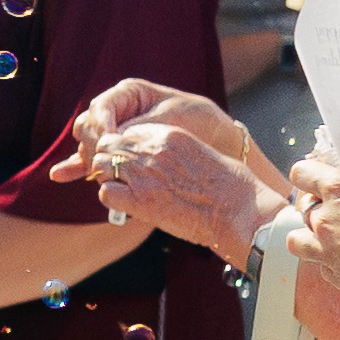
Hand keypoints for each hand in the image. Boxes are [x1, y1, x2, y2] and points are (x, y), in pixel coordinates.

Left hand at [75, 103, 265, 266]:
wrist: (239, 208)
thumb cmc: (228, 184)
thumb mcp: (198, 151)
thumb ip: (172, 150)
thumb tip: (160, 159)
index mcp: (168, 134)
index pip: (126, 131)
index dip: (123, 147)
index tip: (129, 161)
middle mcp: (152, 149)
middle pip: (108, 145)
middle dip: (108, 160)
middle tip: (118, 177)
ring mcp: (144, 174)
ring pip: (100, 165)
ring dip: (107, 177)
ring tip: (123, 191)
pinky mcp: (141, 201)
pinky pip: (106, 193)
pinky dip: (111, 199)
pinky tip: (125, 205)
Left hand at [285, 149, 339, 316]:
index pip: (302, 172)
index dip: (308, 174)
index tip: (319, 177)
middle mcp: (324, 218)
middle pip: (301, 206)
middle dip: (315, 206)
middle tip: (336, 209)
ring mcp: (324, 249)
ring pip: (296, 240)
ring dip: (308, 237)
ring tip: (328, 238)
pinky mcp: (333, 276)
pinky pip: (321, 267)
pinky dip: (330, 264)